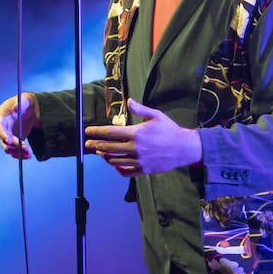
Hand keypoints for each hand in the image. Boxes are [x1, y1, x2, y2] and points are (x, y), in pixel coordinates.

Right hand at [0, 94, 40, 158]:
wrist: (30, 110)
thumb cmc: (25, 103)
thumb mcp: (24, 101)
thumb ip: (20, 103)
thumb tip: (15, 108)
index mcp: (0, 116)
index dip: (2, 134)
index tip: (10, 140)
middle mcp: (1, 128)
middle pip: (3, 140)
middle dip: (14, 145)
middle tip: (26, 148)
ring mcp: (6, 136)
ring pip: (8, 148)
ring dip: (18, 152)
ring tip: (30, 153)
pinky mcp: (13, 142)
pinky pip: (14, 151)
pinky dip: (20, 155)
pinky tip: (28, 155)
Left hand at [84, 98, 202, 175]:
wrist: (184, 148)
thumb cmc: (170, 130)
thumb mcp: (156, 116)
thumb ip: (140, 109)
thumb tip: (129, 101)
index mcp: (136, 134)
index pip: (110, 133)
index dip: (97, 132)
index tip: (88, 131)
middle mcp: (135, 148)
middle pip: (109, 147)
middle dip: (96, 145)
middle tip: (88, 144)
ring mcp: (139, 161)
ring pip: (115, 160)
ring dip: (105, 156)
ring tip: (100, 152)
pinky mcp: (144, 170)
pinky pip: (126, 171)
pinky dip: (117, 168)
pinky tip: (114, 164)